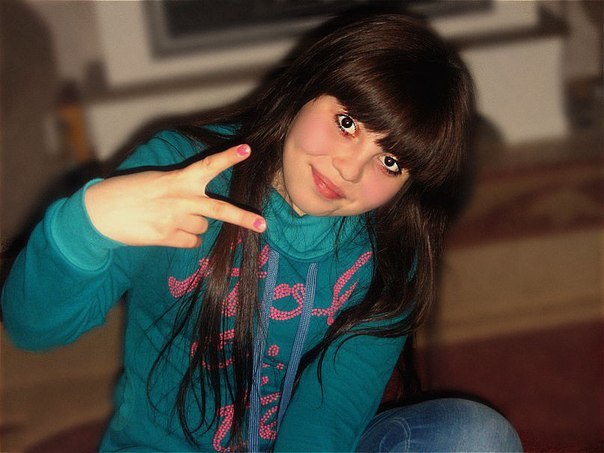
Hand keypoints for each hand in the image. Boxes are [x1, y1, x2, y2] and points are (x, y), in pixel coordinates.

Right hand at [84, 144, 265, 247]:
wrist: (99, 212)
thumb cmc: (129, 192)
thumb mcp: (157, 180)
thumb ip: (182, 189)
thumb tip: (202, 211)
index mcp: (177, 179)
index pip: (208, 165)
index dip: (228, 157)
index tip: (248, 149)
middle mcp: (180, 199)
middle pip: (219, 209)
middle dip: (243, 218)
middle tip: (262, 225)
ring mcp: (174, 219)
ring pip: (203, 227)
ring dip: (195, 225)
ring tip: (172, 218)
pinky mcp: (166, 237)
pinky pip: (191, 242)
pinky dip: (187, 239)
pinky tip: (170, 231)